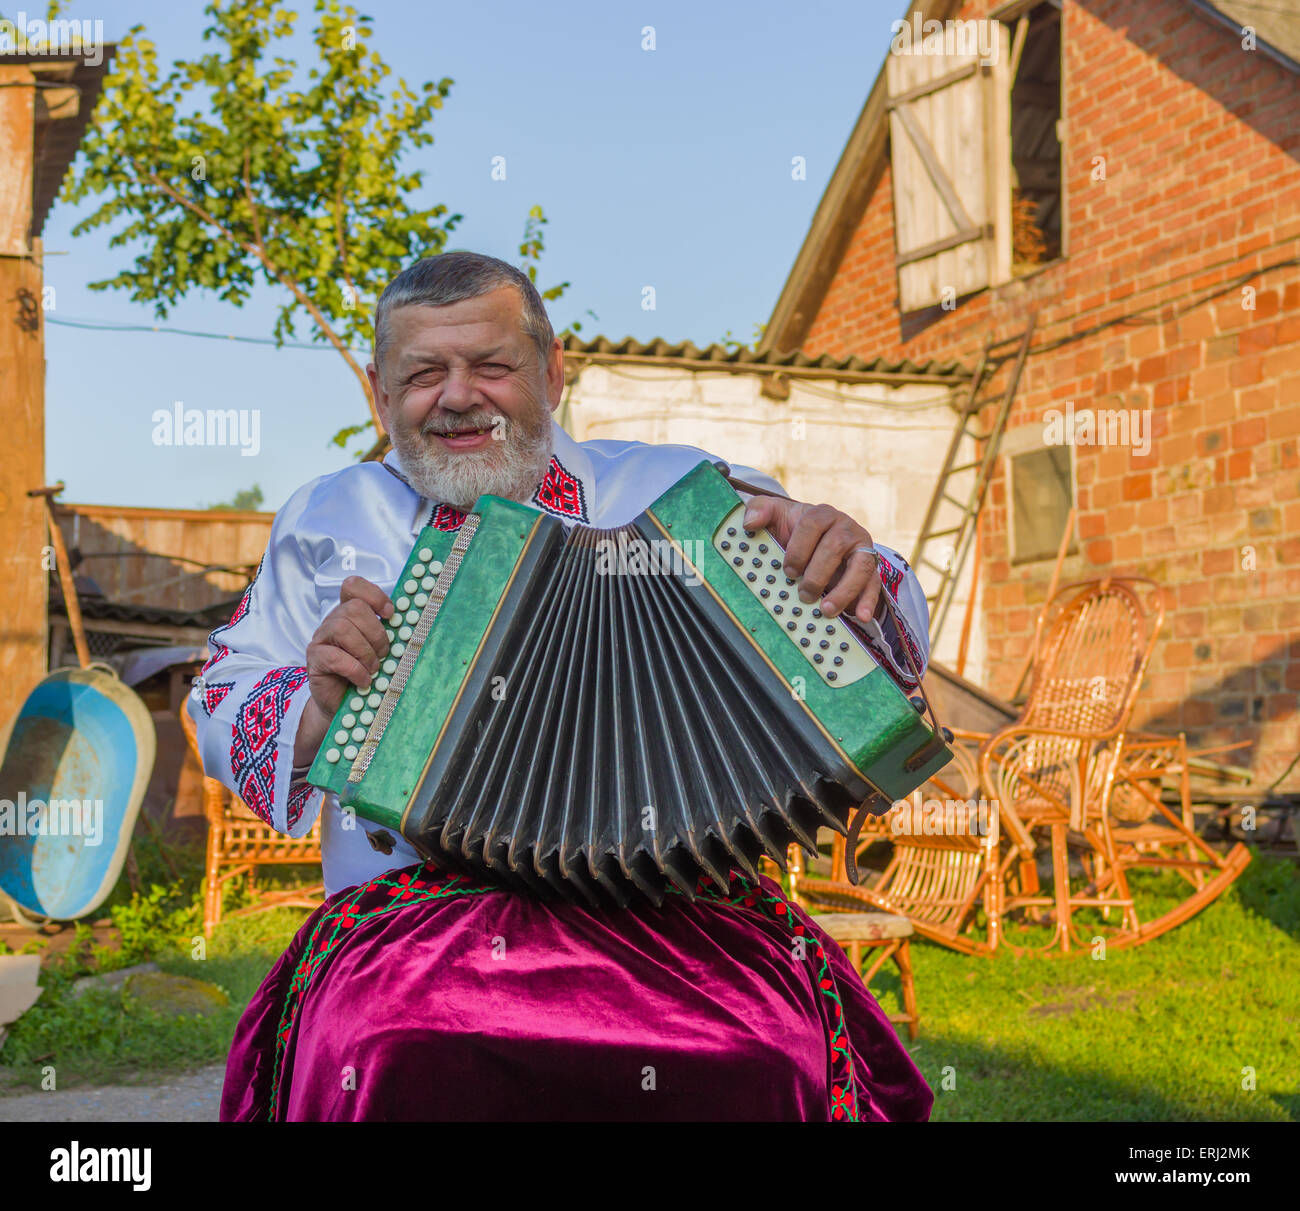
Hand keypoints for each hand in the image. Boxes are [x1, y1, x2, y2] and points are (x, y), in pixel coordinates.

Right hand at [294, 576, 393, 764]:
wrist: (344, 704)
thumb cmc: (365, 673)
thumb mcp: (379, 650)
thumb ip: (388, 633)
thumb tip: (414, 623)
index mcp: (349, 614)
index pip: (353, 586)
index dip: (373, 595)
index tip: (390, 614)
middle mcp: (333, 622)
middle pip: (353, 608)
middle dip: (375, 633)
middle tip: (384, 654)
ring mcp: (321, 639)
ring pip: (342, 628)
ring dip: (365, 650)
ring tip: (373, 668)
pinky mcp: (315, 660)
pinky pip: (335, 656)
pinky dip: (355, 669)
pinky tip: (364, 680)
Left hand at [742, 496, 883, 624]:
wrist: (820, 542)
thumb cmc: (795, 531)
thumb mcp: (776, 517)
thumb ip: (760, 510)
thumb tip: (749, 522)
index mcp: (821, 514)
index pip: (813, 523)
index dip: (799, 548)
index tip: (788, 570)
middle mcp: (845, 528)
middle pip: (837, 546)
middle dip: (818, 573)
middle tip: (803, 594)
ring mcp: (861, 548)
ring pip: (861, 565)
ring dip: (844, 590)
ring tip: (827, 610)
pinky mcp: (871, 568)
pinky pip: (874, 584)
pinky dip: (868, 601)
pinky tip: (860, 616)